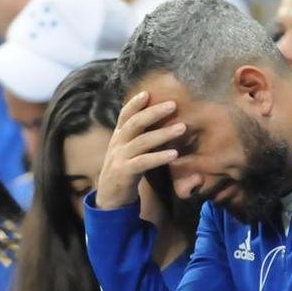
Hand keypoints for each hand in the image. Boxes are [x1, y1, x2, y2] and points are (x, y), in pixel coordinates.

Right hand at [94, 92, 185, 209]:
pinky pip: (143, 162)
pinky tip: (174, 153)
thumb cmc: (124, 171)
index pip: (124, 115)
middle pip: (135, 123)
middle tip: (173, 104)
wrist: (109, 198)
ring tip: (182, 128)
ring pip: (142, 141)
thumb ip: (138, 137)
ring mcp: (119, 158)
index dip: (134, 103)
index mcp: (118, 137)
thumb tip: (157, 123)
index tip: (148, 92)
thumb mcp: (128, 151)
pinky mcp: (124, 172)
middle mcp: (117, 144)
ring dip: (163, 133)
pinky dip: (159, 157)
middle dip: (154, 112)